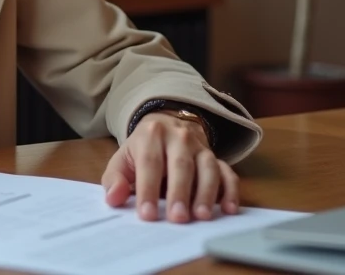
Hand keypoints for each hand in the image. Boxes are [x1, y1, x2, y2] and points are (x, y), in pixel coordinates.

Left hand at [101, 112, 238, 222]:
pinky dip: (231, 190)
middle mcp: (179, 138)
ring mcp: (201, 147)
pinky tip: (229, 209)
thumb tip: (114, 198)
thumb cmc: (142, 150)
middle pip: (181, 165)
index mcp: (151, 135)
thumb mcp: (123, 159)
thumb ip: (115, 179)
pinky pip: (228, 172)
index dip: (148, 190)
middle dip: (180, 193)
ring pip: (207, 168)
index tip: (148, 215)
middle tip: (178, 219)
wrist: (166, 125)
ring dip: (206, 193)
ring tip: (201, 216)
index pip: (150, 163)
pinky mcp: (217, 158)